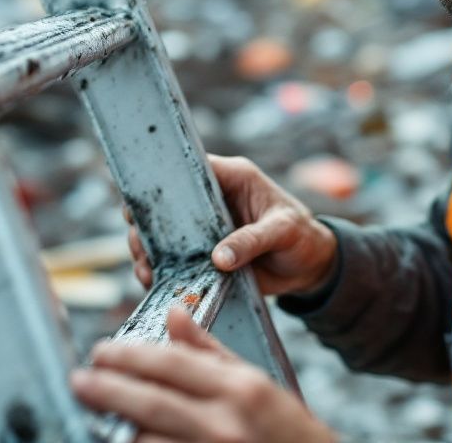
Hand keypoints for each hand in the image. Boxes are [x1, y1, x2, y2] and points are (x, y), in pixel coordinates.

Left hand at [71, 307, 335, 442]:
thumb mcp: (254, 380)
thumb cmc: (283, 427)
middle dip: (108, 390)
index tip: (101, 351)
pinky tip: (121, 439)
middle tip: (79, 380)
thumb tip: (173, 314)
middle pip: (152, 404)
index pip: (173, 365)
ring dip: (117, 428)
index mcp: (240, 389)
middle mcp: (226, 425)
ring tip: (92, 413)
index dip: (130, 357)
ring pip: (149, 442)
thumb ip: (209, 350)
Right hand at [127, 155, 338, 296]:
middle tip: (140, 246)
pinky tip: (153, 281)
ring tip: (146, 269)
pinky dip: (162, 270)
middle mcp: (212, 201)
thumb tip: (219, 258)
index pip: (189, 169)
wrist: (311, 267)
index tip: (140, 203)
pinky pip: (175, 260)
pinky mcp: (204, 254)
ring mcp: (205, 229)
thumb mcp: (284, 231)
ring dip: (150, 251)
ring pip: (165, 234)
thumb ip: (252, 241)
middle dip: (148, 225)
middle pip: (167, 205)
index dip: (161, 181)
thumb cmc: (302, 236)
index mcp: (231, 178)